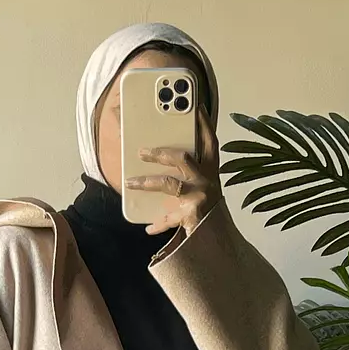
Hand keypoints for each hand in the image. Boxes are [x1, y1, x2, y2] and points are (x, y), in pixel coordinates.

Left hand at [125, 106, 222, 236]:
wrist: (220, 244)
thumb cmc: (207, 212)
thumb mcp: (201, 189)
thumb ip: (187, 175)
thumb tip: (158, 159)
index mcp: (211, 171)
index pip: (209, 141)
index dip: (204, 123)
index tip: (197, 105)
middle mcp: (208, 181)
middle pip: (182, 158)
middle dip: (159, 152)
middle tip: (140, 151)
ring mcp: (201, 198)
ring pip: (169, 184)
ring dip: (146, 182)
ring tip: (129, 182)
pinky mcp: (193, 216)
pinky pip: (169, 217)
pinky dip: (158, 223)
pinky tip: (148, 227)